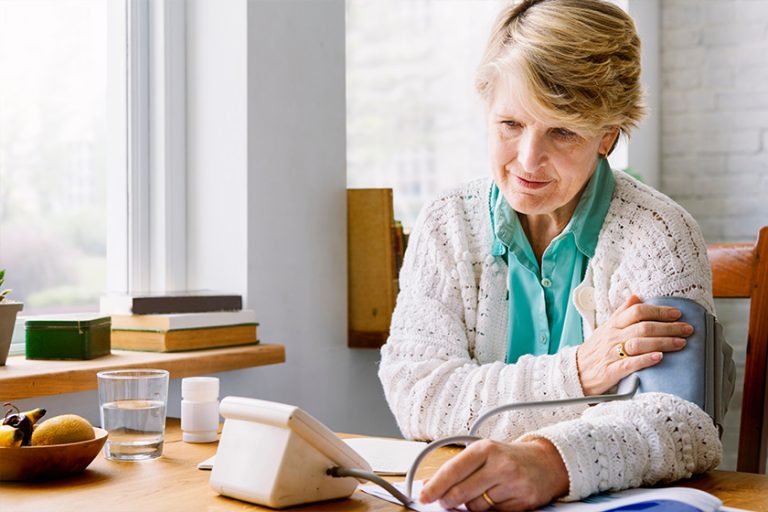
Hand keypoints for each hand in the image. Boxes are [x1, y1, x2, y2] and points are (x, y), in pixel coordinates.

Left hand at [419, 438, 568, 510]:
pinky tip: (494, 499)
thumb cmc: (507, 457)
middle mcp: (499, 465)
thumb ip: (456, 467)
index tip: (424, 496)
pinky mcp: (523, 503)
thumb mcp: (482, 453)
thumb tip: (428, 484)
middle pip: (460, 493)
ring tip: (479, 493)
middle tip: (445, 500)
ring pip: (475, 507)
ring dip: (470, 505)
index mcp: (484, 449)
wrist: (545, 462)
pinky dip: (488, 511)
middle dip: (448, 500)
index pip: (452, 470)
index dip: (435, 486)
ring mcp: (512, 484)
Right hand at [576, 295, 692, 395]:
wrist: (575, 372)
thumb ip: (621, 313)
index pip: (637, 311)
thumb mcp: (605, 328)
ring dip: (663, 342)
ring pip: (639, 343)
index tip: (676, 313)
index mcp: (612, 325)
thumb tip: (636, 297)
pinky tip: (659, 358)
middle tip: (688, 329)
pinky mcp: (611, 371)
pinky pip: (629, 364)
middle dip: (669, 327)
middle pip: (643, 327)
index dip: (658, 311)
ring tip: (681, 343)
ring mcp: (611, 354)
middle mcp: (612, 337)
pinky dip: (645, 360)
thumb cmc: (594, 350)